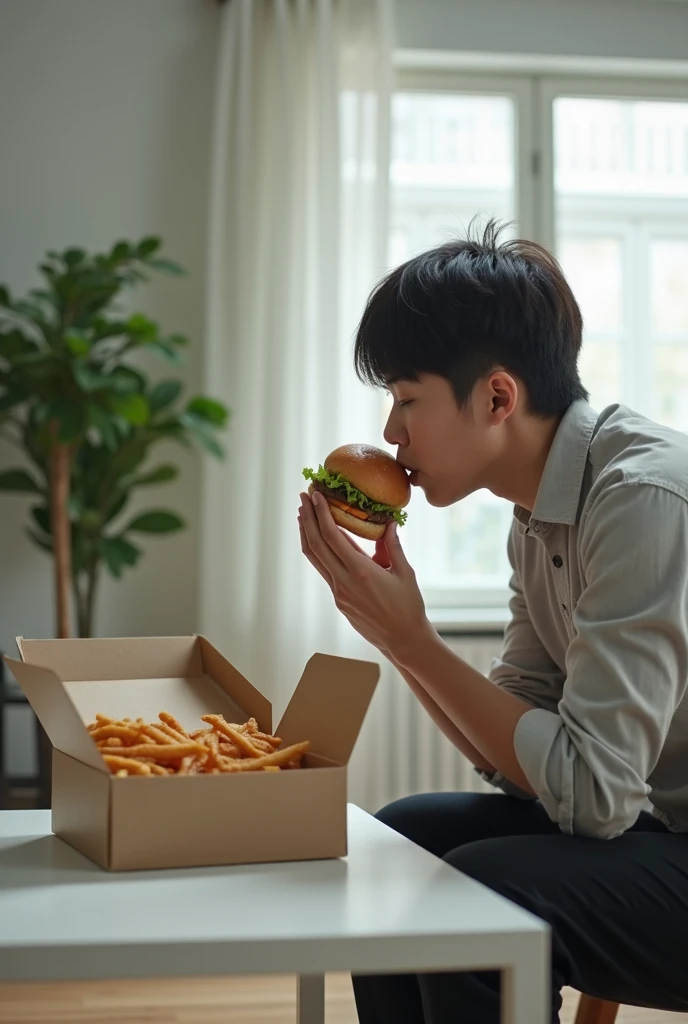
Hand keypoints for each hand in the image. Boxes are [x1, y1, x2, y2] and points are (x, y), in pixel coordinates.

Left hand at [297, 490, 430, 658]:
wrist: (403, 640)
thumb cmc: (408, 606)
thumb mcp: (405, 572)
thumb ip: (393, 546)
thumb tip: (389, 522)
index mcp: (361, 571)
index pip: (333, 537)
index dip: (321, 514)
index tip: (316, 495)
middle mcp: (344, 581)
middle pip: (316, 544)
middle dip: (307, 518)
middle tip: (303, 496)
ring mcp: (338, 592)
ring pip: (315, 558)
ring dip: (307, 533)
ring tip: (303, 513)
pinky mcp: (339, 600)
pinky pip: (323, 569)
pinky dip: (317, 550)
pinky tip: (318, 539)